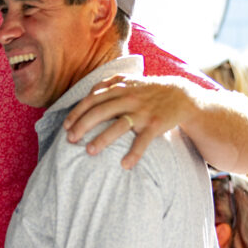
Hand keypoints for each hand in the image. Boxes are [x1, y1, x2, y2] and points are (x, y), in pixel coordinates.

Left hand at [63, 74, 191, 169]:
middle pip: (100, 112)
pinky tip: (125, 165)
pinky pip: (143, 141)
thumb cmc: (148, 91)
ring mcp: (142, 112)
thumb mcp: (129, 81)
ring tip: (89, 151)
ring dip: (102, 139)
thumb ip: (108, 83)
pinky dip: (134, 153)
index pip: (92, 100)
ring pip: (119, 126)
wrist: (181, 96)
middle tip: (70, 139)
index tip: (65, 126)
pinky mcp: (155, 124)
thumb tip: (88, 91)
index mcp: (119, 89)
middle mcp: (129, 99)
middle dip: (82, 125)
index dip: (77, 113)